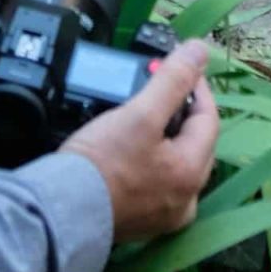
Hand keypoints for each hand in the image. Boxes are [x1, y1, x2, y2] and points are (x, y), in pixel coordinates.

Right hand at [62, 39, 219, 241]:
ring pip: (178, 163)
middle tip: (162, 86)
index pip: (208, 118)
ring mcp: (165, 215)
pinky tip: (136, 149)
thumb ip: (173, 80)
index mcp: (191, 174)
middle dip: (183, 110)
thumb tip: (200, 49)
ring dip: (170, 135)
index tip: (179, 64)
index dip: (196, 86)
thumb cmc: (101, 162)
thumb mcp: (139, 113)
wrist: (62, 209)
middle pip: (196, 142)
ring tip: (148, 113)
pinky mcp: (143, 221)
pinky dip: (155, 160)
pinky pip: (160, 182)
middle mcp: (186, 201)